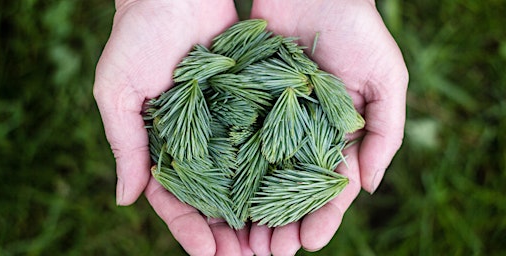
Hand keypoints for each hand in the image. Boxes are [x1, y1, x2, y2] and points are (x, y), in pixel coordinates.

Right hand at [93, 1, 252, 254]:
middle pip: (213, 199)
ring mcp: (226, 126)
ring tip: (274, 244)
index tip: (208, 253)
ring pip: (243, 180)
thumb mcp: (117, 92)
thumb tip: (124, 199)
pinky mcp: (251, 105)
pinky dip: (277, 171)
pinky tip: (292, 195)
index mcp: (162, 146)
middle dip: (228, 233)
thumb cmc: (136, 38)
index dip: (188, 230)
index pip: (173, 199)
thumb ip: (125, 145)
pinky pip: (264, 142)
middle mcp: (196, 142)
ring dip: (257, 213)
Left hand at [249, 0, 407, 253]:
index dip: (323, 218)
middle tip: (268, 253)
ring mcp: (274, 121)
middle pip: (291, 190)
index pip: (331, 187)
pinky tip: (220, 196)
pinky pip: (238, 140)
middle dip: (282, 223)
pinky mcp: (248, 103)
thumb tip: (368, 187)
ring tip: (243, 240)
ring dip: (253, 209)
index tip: (307, 243)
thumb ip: (385, 133)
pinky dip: (230, 170)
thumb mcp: (387, 79)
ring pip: (261, 174)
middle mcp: (304, 134)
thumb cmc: (358, 30)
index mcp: (338, 135)